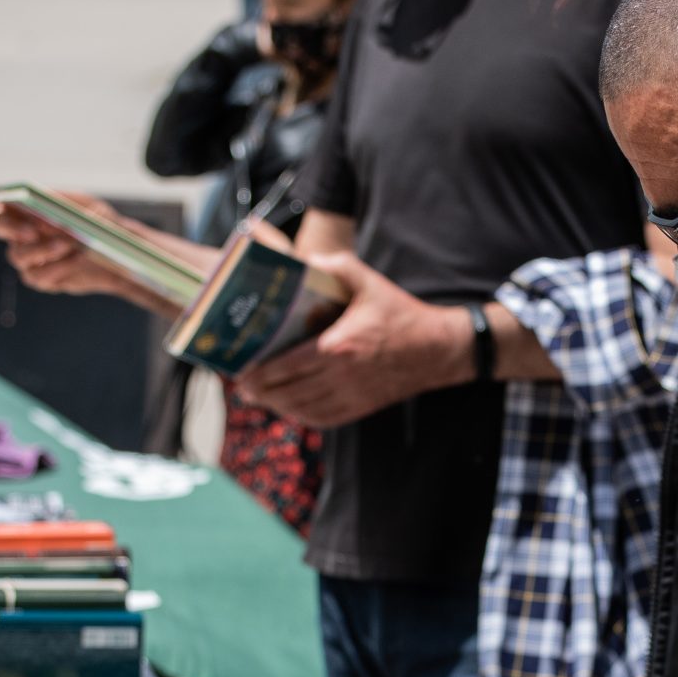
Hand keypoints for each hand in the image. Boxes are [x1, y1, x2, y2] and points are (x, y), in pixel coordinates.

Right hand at [0, 185, 169, 310]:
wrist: (120, 252)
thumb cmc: (99, 222)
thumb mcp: (85, 205)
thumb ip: (59, 202)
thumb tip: (38, 204)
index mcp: (23, 205)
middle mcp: (19, 230)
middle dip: (9, 227)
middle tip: (32, 231)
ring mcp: (27, 256)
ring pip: (17, 255)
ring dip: (42, 249)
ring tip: (70, 242)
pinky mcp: (41, 278)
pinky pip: (37, 276)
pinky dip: (58, 267)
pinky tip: (77, 257)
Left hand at [234, 252, 473, 429]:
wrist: (437, 350)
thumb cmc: (400, 313)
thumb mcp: (369, 281)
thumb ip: (335, 266)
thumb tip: (303, 257)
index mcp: (339, 346)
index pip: (288, 365)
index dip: (260, 373)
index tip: (240, 371)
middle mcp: (342, 376)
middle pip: (289, 392)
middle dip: (260, 392)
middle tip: (241, 386)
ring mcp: (351, 395)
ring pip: (302, 409)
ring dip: (277, 406)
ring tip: (258, 398)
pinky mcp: (360, 407)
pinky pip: (323, 419)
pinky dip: (301, 417)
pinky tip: (289, 409)